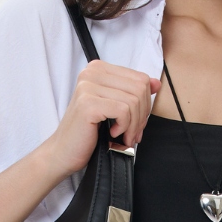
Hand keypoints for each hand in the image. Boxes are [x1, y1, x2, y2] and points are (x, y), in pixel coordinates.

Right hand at [45, 62, 160, 177]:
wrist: (64, 152)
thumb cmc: (89, 132)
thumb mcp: (115, 108)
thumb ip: (133, 93)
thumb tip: (156, 83)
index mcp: (99, 68)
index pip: (140, 78)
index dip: (145, 104)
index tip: (136, 123)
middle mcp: (92, 72)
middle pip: (140, 88)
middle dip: (142, 116)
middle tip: (131, 133)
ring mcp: (88, 86)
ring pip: (134, 101)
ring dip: (133, 125)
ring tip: (123, 137)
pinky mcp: (88, 103)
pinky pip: (124, 111)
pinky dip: (124, 127)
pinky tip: (113, 134)